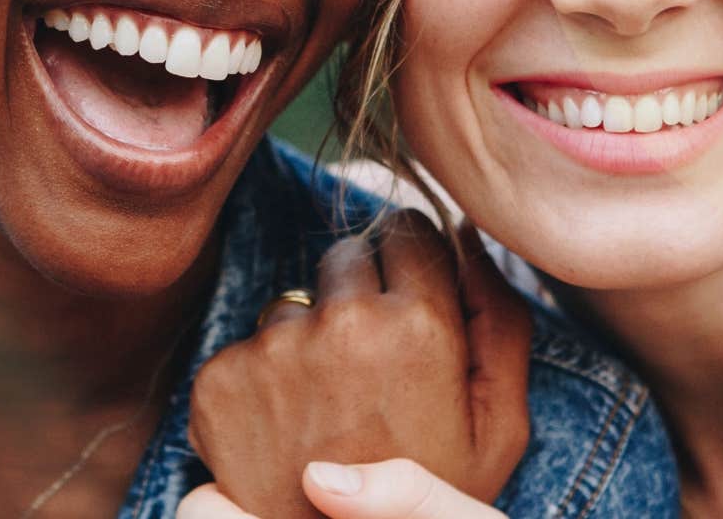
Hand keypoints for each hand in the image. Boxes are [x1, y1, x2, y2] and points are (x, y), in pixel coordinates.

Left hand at [188, 213, 530, 518]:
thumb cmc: (431, 496)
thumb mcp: (497, 425)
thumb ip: (500, 320)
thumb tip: (466, 232)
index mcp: (417, 324)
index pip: (406, 230)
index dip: (411, 263)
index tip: (409, 299)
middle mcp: (342, 323)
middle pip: (346, 255)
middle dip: (358, 293)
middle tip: (369, 364)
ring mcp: (274, 349)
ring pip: (293, 302)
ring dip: (307, 337)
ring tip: (327, 406)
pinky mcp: (222, 378)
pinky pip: (246, 347)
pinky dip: (261, 378)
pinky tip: (286, 426)